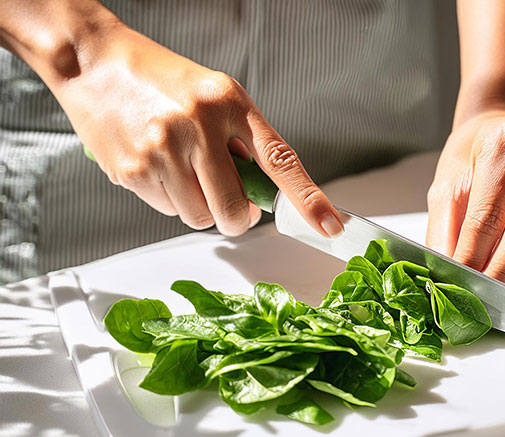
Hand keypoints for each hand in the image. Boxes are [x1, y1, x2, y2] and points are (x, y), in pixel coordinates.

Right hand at [54, 24, 342, 236]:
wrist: (95, 63)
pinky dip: (168, 198)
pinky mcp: (134, 169)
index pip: (281, 161)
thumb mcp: (215, 95)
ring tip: (180, 167)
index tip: (331, 225)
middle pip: (235, 209)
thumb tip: (264, 192)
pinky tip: (157, 166)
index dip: (309, 199)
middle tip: (229, 203)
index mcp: (230, 104)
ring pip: (200, 217)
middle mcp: (199, 126)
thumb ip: (243, 141)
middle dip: (237, 217)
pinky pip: (167, 210)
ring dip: (198, 205)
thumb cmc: (161, 81)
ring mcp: (164, 150)